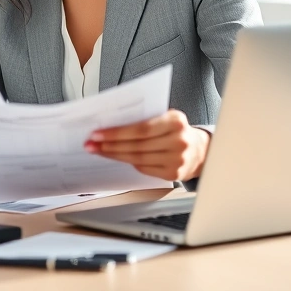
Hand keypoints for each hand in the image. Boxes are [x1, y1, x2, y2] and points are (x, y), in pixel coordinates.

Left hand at [84, 109, 210, 181]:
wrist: (199, 149)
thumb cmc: (176, 130)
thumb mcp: (166, 116)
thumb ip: (145, 118)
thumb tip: (111, 122)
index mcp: (176, 121)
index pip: (141, 128)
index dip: (117, 132)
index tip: (97, 133)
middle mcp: (179, 141)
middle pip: (137, 145)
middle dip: (110, 145)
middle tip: (91, 143)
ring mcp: (177, 160)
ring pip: (138, 158)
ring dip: (114, 155)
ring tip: (98, 150)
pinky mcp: (173, 174)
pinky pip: (143, 168)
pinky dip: (128, 162)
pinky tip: (115, 157)